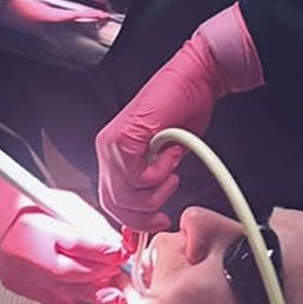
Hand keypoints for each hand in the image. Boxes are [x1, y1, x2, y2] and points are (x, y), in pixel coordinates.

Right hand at [0, 169, 126, 303]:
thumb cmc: (26, 205)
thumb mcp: (60, 203)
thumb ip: (86, 224)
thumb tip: (112, 243)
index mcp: (33, 226)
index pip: (75, 243)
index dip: (103, 250)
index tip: (120, 251)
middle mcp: (23, 254)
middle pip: (71, 271)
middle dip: (101, 272)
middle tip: (117, 268)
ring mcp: (19, 274)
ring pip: (63, 292)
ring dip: (93, 295)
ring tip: (113, 296)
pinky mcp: (19, 287)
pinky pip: (50, 303)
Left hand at [96, 8, 264, 229]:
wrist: (195, 80)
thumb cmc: (184, 110)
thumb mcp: (165, 157)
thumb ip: (151, 179)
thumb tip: (150, 207)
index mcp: (113, 154)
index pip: (110, 200)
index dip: (132, 220)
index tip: (154, 223)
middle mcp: (107, 149)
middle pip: (113, 203)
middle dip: (142, 217)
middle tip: (163, 214)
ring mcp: (112, 144)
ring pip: (125, 195)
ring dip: (155, 193)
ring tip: (171, 172)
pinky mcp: (124, 138)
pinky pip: (137, 177)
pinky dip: (159, 174)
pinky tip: (170, 156)